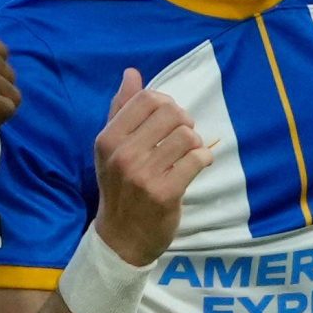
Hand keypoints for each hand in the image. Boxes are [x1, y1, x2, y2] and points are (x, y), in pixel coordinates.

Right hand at [92, 67, 210, 264]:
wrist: (121, 238)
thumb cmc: (120, 188)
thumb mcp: (112, 149)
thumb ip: (121, 110)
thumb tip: (131, 73)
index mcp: (108, 139)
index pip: (147, 99)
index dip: (167, 103)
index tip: (169, 119)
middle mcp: (123, 155)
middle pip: (171, 113)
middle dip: (185, 121)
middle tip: (183, 137)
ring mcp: (143, 175)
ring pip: (187, 135)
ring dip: (195, 142)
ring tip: (189, 154)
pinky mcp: (165, 193)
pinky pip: (197, 159)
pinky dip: (204, 159)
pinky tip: (197, 165)